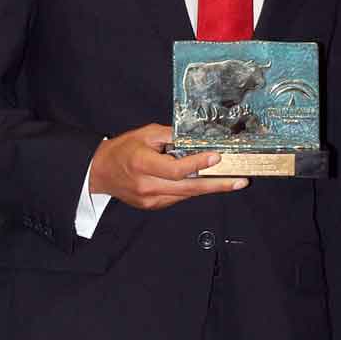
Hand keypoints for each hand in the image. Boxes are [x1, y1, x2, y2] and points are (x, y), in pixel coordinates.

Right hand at [88, 123, 247, 208]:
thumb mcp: (146, 133)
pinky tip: (208, 183)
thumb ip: (171, 136)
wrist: (100, 172)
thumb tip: (195, 137)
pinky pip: (179, 197)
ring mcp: (150, 199)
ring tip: (233, 182)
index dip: (198, 164)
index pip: (176, 169)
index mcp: (143, 165)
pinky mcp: (153, 205)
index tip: (217, 157)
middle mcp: (147, 185)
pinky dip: (194, 189)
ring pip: (186, 194)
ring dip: (210, 188)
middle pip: (188, 188)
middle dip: (217, 185)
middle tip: (240, 182)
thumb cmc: (123, 149)